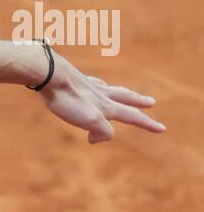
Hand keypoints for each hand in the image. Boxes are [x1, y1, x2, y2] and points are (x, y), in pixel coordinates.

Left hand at [40, 53, 165, 143]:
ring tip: (125, 95)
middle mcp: (101, 94)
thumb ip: (102, 130)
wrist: (48, 74)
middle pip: (125, 98)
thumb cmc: (67, 98)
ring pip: (110, 90)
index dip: (147, 124)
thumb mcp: (88, 119)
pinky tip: (94, 85)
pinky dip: (98, 87)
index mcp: (106, 106)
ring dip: (121, 94)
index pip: (132, 116)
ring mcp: (88, 86)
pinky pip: (91, 85)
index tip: (162, 128)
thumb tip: (96, 137)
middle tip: (152, 103)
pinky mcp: (74, 81)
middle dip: (139, 103)